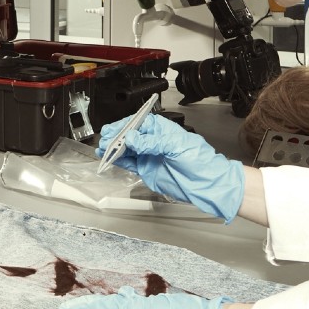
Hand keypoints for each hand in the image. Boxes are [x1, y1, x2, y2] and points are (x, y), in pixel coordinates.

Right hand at [97, 113, 244, 221]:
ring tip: (102, 149)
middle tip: (105, 140)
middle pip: (130, 136)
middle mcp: (154, 142)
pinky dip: (119, 160)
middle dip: (116, 137)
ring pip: (127, 150)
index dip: (124, 126)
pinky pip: (129, 163)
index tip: (113, 130)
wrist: (206, 184)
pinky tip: (110, 158)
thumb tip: (132, 138)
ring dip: (114, 149)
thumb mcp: (175, 146)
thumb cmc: (199, 161)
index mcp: (162, 130)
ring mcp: (149, 156)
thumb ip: (152, 142)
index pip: (139, 124)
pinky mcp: (146, 170)